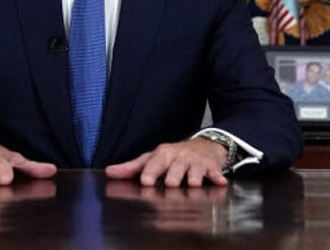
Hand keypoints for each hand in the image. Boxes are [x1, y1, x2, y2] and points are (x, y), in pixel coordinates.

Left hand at [104, 137, 228, 187]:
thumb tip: (109, 172)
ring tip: (193, 184)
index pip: (155, 163)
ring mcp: (195, 161)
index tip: (146, 181)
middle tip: (170, 184)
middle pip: (175, 167)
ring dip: (194, 177)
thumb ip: (132, 167)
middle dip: (173, 175)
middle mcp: (179, 157)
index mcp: (163, 154)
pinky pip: (215, 172)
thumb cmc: (174, 156)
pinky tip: (220, 182)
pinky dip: (217, 177)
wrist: (204, 146)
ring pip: (194, 170)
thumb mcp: (153, 158)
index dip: (150, 172)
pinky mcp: (211, 166)